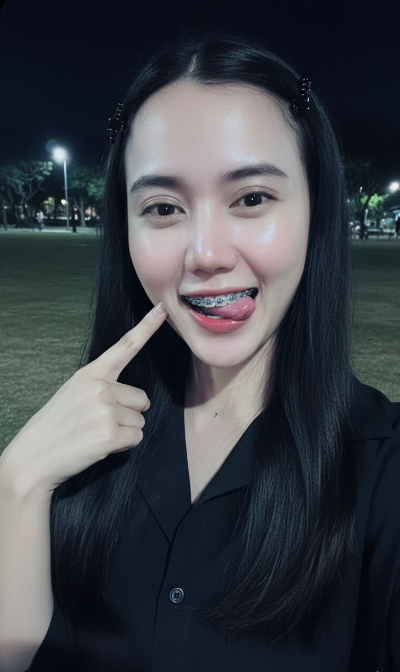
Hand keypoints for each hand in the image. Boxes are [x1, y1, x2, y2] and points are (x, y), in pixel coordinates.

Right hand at [0, 303, 167, 496]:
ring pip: (140, 420)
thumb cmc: (55, 428)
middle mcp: (99, 387)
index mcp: (90, 373)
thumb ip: (102, 386)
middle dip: (127, 413)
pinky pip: (136, 438)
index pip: (125, 346)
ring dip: (123, 431)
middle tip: (97, 423)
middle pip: (141, 399)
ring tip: (94, 434)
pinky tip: (99, 446)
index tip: (164, 309)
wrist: (34, 458)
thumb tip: (138, 399)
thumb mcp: (73, 393)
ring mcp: (105, 409)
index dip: (147, 327)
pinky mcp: (109, 433)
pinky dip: (123, 446)